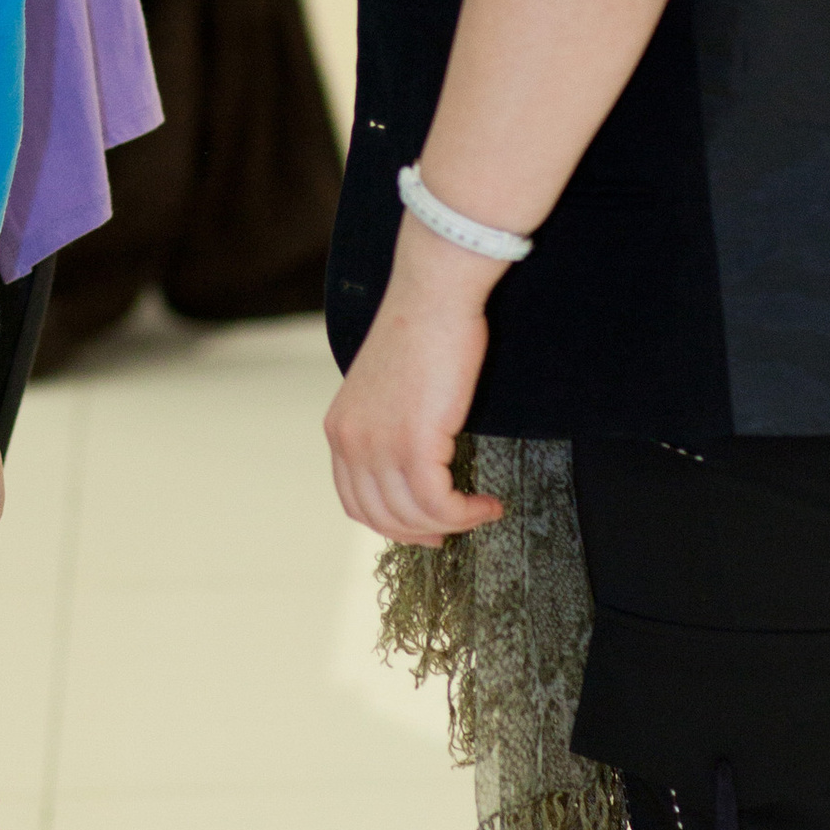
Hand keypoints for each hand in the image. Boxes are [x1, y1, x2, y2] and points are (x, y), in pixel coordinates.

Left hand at [323, 227, 504, 547]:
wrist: (433, 297)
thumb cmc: (423, 331)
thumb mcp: (389, 389)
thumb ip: (390, 428)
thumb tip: (418, 465)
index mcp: (340, 429)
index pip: (355, 501)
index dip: (391, 524)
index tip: (426, 526)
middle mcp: (351, 442)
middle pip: (381, 518)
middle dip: (422, 532)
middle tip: (458, 527)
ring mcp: (378, 446)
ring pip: (412, 516)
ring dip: (453, 524)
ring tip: (482, 511)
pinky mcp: (413, 444)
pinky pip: (439, 504)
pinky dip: (466, 513)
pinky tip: (489, 505)